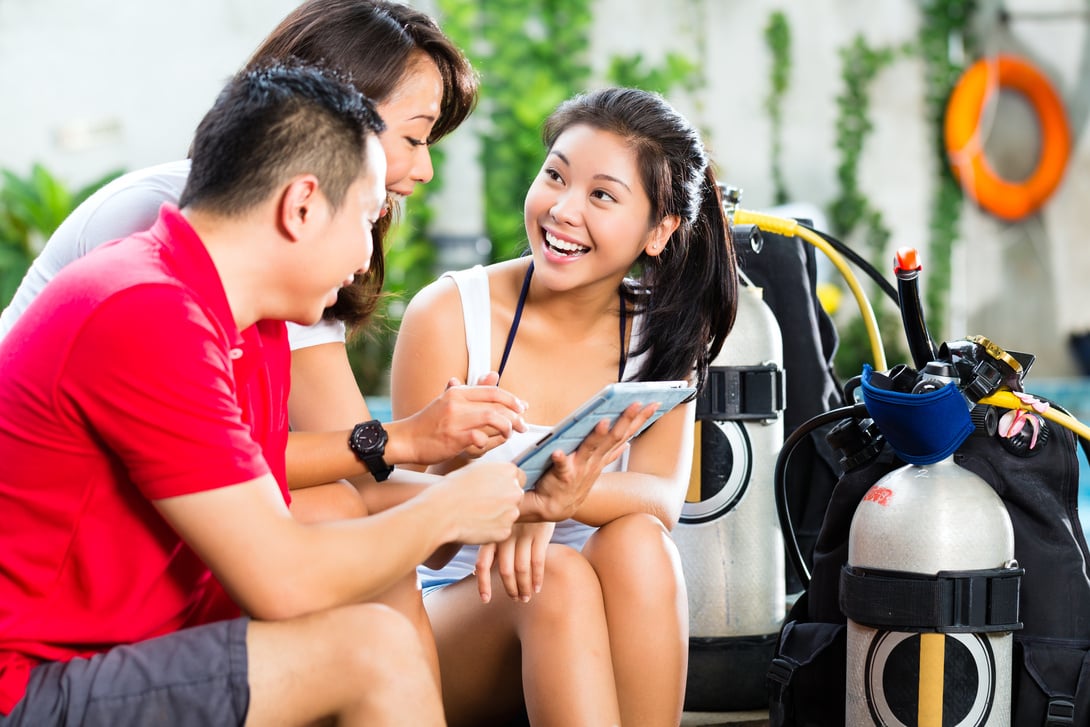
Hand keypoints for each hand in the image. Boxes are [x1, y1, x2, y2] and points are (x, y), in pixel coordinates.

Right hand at [400, 371, 526, 463]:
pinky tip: (488, 444)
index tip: (523, 408)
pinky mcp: (452, 438)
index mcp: (458, 392)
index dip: (512, 399)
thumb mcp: (449, 400)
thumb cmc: (429, 422)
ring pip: (492, 418)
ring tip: (509, 435)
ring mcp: (455, 421)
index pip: (493, 391)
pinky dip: (488, 442)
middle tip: (523, 426)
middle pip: (497, 405)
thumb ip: (472, 390)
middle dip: (515, 416)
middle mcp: (457, 403)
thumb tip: (494, 375)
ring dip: (506, 428)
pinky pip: (479, 438)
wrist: (406, 439)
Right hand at [432, 460, 523, 544]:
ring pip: (510, 514)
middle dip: (504, 500)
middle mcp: (515, 491)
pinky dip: (492, 530)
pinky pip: (502, 530)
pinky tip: (476, 525)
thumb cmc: (452, 488)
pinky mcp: (505, 531)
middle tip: (482, 504)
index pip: (519, 477)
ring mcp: (512, 512)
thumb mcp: (476, 469)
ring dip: (498, 516)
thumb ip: (494, 473)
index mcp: (508, 471)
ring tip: (476, 514)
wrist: (441, 511)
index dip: (505, 484)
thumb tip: (501, 477)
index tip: (492, 489)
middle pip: (516, 496)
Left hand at [474, 521, 555, 602]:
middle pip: (504, 570)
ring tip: (525, 597)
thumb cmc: (513, 516)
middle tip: (515, 599)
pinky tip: (537, 587)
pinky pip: (537, 561)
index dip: (483, 583)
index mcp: (491, 534)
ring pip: (521, 569)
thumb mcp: (498, 526)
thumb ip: (490, 548)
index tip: (486, 599)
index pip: (482, 562)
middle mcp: (505, 535)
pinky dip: (537, 578)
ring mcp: (522, 535)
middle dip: (510, 589)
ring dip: (523, 587)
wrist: (536, 491)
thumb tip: (475, 573)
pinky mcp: (539, 534)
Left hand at [524, 401, 658, 521]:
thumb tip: (627, 442)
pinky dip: (561, 459)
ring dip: (598, 436)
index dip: (641, 419)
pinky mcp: (563, 476)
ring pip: (591, 448)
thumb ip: (610, 453)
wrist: (555, 506)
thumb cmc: (574, 480)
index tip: (654, 403)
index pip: (626, 433)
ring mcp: (580, 468)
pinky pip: (562, 467)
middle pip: (614, 437)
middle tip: (636, 403)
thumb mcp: (596, 465)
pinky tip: (557, 452)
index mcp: (603, 455)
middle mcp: (595, 460)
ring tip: (603, 422)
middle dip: (626, 419)